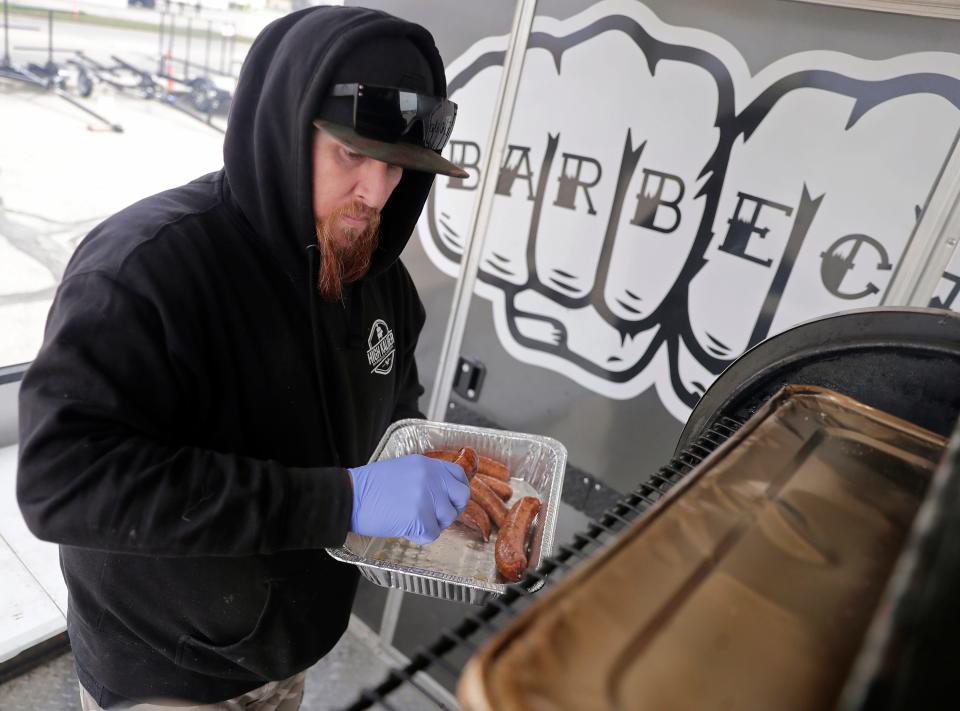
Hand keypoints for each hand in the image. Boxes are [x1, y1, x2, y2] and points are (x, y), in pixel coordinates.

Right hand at [348, 454, 470, 544]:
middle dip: (453, 510)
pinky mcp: (419, 517)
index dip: (458, 491)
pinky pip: (432, 534)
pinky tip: (405, 529)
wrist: (350, 497)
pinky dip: (420, 537)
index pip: (459, 475)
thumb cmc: (370, 487)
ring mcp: (426, 497)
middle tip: (437, 517)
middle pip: (462, 497)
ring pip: (447, 519)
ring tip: (412, 521)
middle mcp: (431, 478)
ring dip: (433, 525)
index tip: (452, 500)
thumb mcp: (403, 469)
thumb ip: (425, 477)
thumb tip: (442, 493)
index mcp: (427, 464)